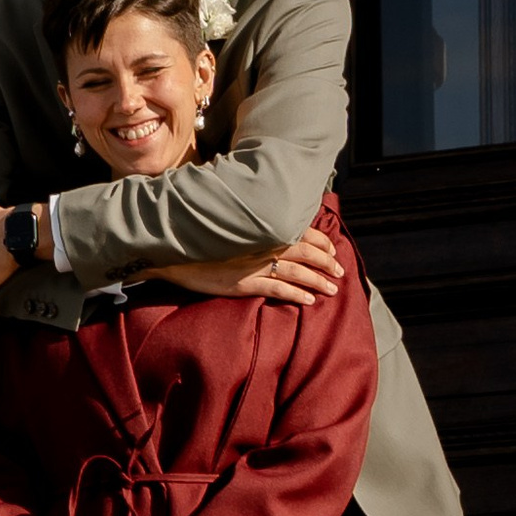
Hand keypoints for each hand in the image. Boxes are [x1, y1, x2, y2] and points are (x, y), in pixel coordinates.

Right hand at [154, 227, 343, 307]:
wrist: (175, 246)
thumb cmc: (201, 230)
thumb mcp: (230, 219)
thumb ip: (251, 218)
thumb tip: (266, 215)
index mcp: (262, 226)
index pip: (301, 231)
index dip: (320, 242)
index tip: (332, 249)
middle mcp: (263, 244)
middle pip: (305, 252)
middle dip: (326, 262)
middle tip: (339, 272)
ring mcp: (255, 264)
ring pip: (297, 273)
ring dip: (318, 281)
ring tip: (333, 289)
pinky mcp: (245, 283)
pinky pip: (277, 289)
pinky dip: (296, 294)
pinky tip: (309, 300)